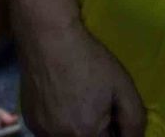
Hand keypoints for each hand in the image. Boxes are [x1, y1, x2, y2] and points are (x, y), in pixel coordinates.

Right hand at [19, 23, 145, 136]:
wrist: (49, 37)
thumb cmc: (88, 59)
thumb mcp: (123, 86)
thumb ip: (134, 121)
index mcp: (86, 134)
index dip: (112, 130)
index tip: (112, 115)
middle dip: (95, 129)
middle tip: (94, 103)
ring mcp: (42, 132)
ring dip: (76, 127)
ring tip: (76, 98)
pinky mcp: (30, 122)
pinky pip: (51, 131)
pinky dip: (59, 121)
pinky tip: (60, 98)